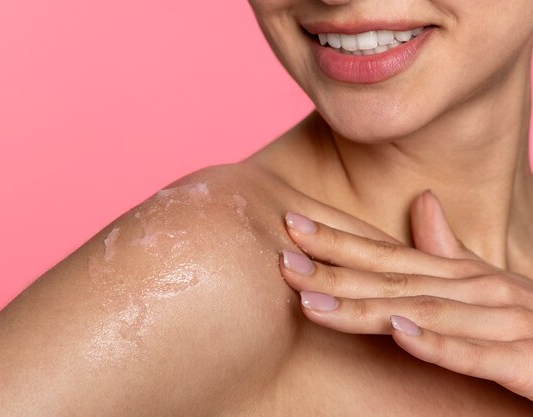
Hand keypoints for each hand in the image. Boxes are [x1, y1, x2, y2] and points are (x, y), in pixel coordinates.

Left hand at [279, 190, 532, 400]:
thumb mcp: (487, 285)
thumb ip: (450, 251)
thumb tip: (423, 200)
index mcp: (461, 274)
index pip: (388, 255)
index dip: (339, 241)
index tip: (291, 225)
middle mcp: (477, 290)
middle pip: (393, 280)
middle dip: (334, 271)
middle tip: (283, 259)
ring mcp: (503, 322)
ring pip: (422, 313)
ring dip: (365, 309)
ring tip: (311, 303)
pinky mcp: (528, 362)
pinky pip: (477, 354)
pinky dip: (437, 345)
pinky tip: (399, 334)